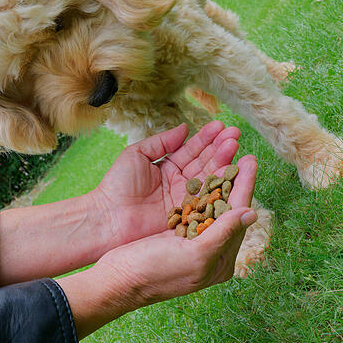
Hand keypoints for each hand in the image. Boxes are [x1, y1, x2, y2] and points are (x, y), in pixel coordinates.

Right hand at [57, 155, 257, 337]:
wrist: (117, 279)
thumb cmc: (154, 272)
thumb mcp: (195, 256)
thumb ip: (224, 233)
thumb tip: (251, 213)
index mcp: (220, 260)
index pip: (238, 214)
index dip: (245, 184)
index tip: (250, 159)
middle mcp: (210, 249)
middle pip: (227, 205)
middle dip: (233, 176)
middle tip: (239, 150)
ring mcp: (192, 239)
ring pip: (211, 200)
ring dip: (217, 174)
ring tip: (223, 152)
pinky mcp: (175, 231)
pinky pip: (193, 202)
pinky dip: (198, 183)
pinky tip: (201, 167)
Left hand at [92, 121, 241, 246]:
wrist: (107, 217)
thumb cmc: (116, 185)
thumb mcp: (137, 154)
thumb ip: (162, 142)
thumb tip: (184, 128)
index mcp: (168, 168)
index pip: (192, 150)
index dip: (206, 138)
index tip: (221, 126)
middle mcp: (179, 183)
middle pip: (205, 163)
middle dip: (221, 148)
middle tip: (235, 134)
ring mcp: (185, 200)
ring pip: (209, 179)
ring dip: (223, 162)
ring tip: (235, 146)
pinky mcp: (188, 216)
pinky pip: (206, 200)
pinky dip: (219, 187)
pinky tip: (231, 171)